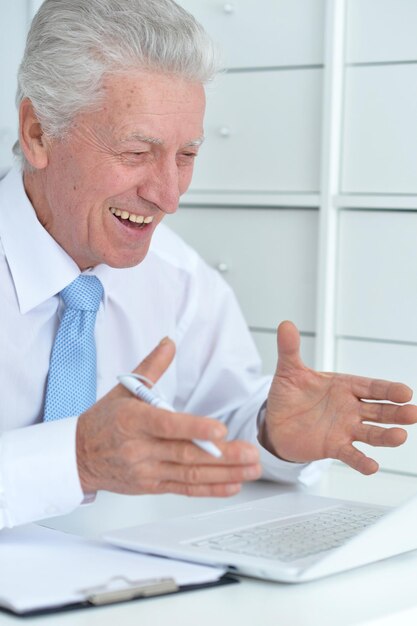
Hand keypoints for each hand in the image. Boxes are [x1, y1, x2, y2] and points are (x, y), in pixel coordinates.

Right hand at [76, 338, 260, 495]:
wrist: (78, 456)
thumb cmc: (102, 422)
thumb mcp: (124, 389)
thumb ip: (152, 367)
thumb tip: (169, 343)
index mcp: (133, 420)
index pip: (167, 425)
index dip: (195, 428)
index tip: (220, 430)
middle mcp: (140, 448)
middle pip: (185, 453)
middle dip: (222, 455)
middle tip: (250, 452)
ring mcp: (146, 470)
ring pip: (190, 474)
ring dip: (225, 473)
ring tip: (250, 468)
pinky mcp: (152, 486)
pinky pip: (185, 489)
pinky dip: (210, 488)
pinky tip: (232, 484)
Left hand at [261, 321, 416, 474]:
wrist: (276, 422)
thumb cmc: (289, 394)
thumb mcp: (289, 370)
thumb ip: (290, 349)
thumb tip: (285, 324)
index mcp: (345, 386)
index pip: (371, 387)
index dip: (388, 390)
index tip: (405, 392)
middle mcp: (350, 408)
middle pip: (379, 410)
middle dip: (396, 412)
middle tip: (413, 413)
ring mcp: (345, 428)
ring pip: (370, 433)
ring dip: (385, 436)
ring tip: (400, 437)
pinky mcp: (334, 447)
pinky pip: (350, 455)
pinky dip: (361, 461)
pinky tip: (372, 467)